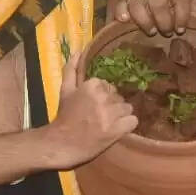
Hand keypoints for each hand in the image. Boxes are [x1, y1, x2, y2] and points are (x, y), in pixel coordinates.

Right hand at [45, 51, 137, 169]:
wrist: (62, 143)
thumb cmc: (64, 116)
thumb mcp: (65, 89)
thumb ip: (71, 69)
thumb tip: (78, 51)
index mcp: (92, 85)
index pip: (109, 86)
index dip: (104, 96)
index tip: (95, 105)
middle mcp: (102, 97)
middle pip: (119, 97)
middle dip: (112, 106)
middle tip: (101, 116)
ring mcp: (110, 114)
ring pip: (127, 108)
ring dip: (120, 116)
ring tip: (109, 123)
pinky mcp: (116, 130)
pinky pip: (133, 121)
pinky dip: (127, 125)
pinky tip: (118, 129)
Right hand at [118, 0, 195, 35]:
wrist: (159, 16)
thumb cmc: (175, 16)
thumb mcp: (189, 15)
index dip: (181, 13)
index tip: (182, 29)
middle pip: (157, 0)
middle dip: (163, 18)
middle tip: (166, 32)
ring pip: (137, 2)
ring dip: (144, 19)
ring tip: (151, 32)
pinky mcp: (125, 6)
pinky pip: (120, 5)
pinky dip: (121, 12)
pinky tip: (124, 21)